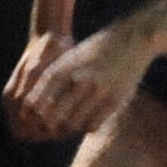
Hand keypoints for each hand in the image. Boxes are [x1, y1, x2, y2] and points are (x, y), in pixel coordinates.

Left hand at [7, 22, 150, 141]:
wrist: (132, 39)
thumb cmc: (96, 49)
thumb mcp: (70, 58)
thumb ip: (54, 77)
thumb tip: (35, 105)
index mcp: (63, 69)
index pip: (37, 101)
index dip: (33, 114)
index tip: (35, 117)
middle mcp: (79, 80)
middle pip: (53, 115)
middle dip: (49, 124)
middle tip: (51, 127)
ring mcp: (99, 91)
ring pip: (73, 123)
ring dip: (68, 128)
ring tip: (69, 125)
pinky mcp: (115, 100)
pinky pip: (93, 124)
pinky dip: (86, 127)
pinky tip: (87, 122)